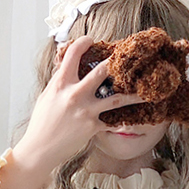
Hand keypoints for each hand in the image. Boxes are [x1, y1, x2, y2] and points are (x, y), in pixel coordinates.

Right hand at [0, 36, 146, 188]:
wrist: (40, 148)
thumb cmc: (42, 122)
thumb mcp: (47, 96)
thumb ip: (59, 80)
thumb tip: (64, 65)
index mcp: (61, 83)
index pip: (73, 54)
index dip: (84, 43)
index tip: (91, 40)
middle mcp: (75, 95)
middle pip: (101, 71)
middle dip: (116, 63)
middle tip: (128, 57)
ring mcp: (86, 112)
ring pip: (116, 99)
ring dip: (134, 94)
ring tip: (148, 91)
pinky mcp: (92, 127)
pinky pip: (112, 121)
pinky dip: (124, 119)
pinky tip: (136, 117)